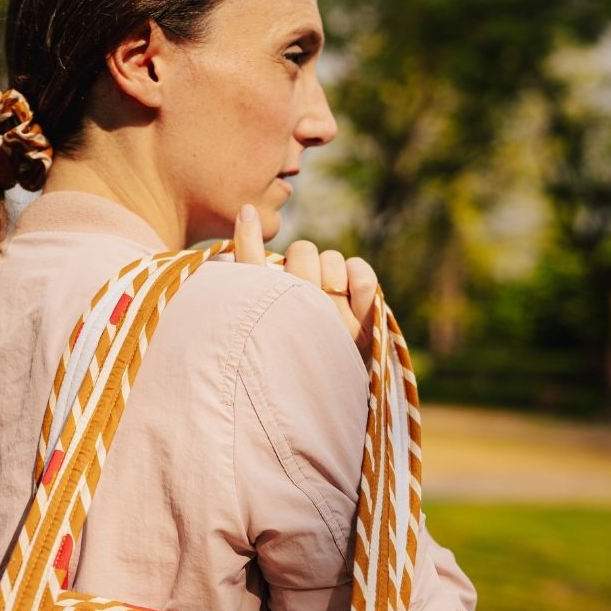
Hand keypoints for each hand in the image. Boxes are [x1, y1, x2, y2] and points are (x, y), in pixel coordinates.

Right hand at [232, 203, 376, 363]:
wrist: (318, 399)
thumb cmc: (286, 348)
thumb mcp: (261, 315)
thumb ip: (248, 262)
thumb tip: (247, 211)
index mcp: (267, 321)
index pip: (252, 266)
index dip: (247, 236)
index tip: (247, 214)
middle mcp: (300, 320)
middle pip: (303, 253)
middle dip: (302, 261)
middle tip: (301, 285)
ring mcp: (335, 325)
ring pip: (333, 262)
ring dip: (330, 269)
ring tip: (324, 291)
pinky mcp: (364, 327)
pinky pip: (362, 278)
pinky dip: (356, 271)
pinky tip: (347, 284)